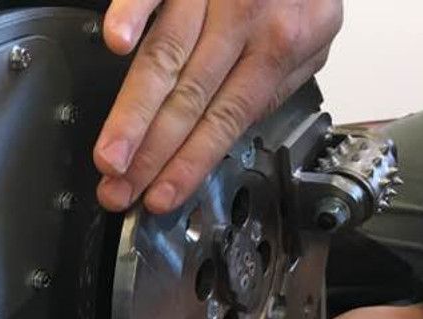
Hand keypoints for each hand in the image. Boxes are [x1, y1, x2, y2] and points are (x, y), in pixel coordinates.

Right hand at [94, 0, 342, 213]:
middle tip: (119, 188)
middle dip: (151, 152)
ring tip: (110, 154)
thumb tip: (223, 134)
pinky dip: (133, 13)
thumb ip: (272, 82)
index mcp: (282, 42)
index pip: (227, 117)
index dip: (190, 161)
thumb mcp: (312, 32)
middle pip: (190, 96)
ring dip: (133, 112)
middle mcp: (248, 15)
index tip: (161, 196)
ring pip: (166, 56)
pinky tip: (116, 42)